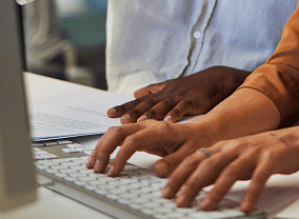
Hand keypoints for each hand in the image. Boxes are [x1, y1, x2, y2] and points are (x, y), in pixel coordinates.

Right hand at [87, 120, 210, 178]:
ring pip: (116, 132)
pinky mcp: (142, 134)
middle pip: (119, 132)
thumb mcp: (192, 154)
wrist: (205, 131)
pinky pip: (120, 138)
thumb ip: (175, 162)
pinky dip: (107, 147)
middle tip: (97, 169)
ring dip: (102, 147)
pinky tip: (101, 157)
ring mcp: (144, 129)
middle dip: (104, 149)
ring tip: (93, 164)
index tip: (113, 172)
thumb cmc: (199, 142)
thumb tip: (158, 169)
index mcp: (160, 129)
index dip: (120, 157)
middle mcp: (149, 126)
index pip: (133, 141)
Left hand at [108, 67, 249, 122]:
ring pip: (163, 105)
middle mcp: (167, 94)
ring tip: (140, 121)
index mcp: (161, 93)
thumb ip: (152, 91)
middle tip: (120, 119)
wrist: (214, 80)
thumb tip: (134, 93)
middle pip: (147, 103)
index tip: (109, 113)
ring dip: (151, 113)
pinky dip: (176, 113)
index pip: (138, 101)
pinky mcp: (193, 101)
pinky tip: (169, 121)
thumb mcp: (169, 87)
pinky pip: (183, 107)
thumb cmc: (191, 86)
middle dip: (133, 111)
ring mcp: (180, 97)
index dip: (124, 107)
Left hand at [164, 126, 298, 212]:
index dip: (180, 174)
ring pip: (230, 171)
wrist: (298, 140)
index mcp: (225, 146)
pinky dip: (251, 193)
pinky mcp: (271, 159)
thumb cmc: (265, 151)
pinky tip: (245, 207)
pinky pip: (259, 178)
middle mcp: (236, 146)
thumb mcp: (238, 157)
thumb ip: (219, 168)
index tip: (167, 191)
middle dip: (191, 184)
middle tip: (179, 202)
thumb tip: (196, 184)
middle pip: (208, 165)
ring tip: (205, 207)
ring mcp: (253, 151)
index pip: (196, 159)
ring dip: (216, 191)